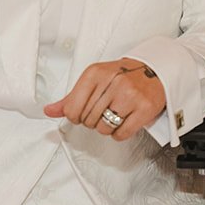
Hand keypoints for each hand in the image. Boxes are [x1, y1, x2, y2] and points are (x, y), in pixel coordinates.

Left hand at [44, 57, 166, 140]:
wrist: (155, 70)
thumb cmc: (122, 76)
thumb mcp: (94, 80)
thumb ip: (71, 97)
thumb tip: (49, 110)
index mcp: (95, 73)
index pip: (71, 108)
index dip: (75, 116)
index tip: (82, 112)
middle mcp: (113, 82)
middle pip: (87, 120)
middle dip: (92, 121)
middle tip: (102, 112)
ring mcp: (130, 95)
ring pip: (103, 128)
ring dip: (106, 128)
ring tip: (114, 115)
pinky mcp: (144, 108)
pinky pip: (122, 134)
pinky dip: (120, 133)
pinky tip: (124, 121)